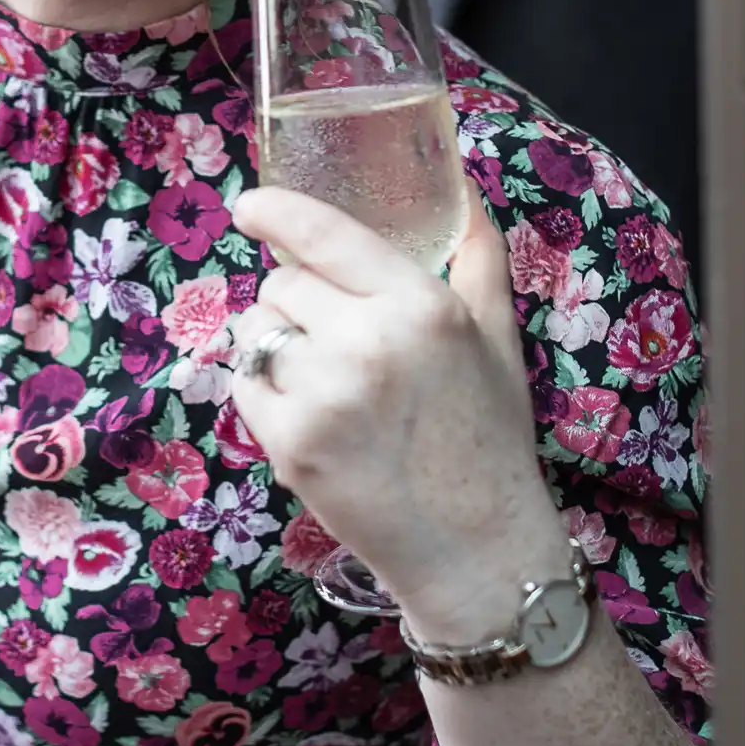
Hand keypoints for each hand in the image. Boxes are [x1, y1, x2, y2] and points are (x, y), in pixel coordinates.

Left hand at [230, 182, 567, 637]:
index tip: (248, 207)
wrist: (479, 551)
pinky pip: (246, 386)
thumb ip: (479, 259)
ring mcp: (323, 396)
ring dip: (275, 345)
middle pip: (283, 284)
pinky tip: (310, 415)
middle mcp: (368, 342)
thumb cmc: (488, 438)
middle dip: (298, 302)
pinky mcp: (289, 445)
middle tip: (334, 341)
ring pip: (256, 332)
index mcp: (421, 306)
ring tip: (322, 380)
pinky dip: (266, 393)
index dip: (276, 211)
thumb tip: (465, 194)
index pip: (324, 233)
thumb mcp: (498, 339)